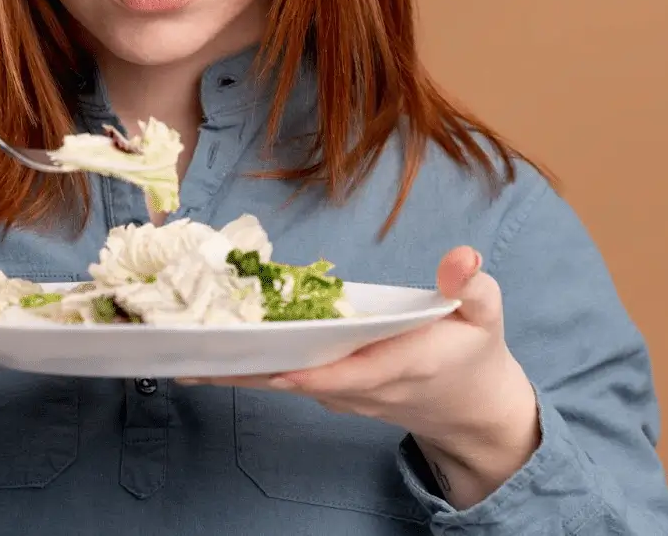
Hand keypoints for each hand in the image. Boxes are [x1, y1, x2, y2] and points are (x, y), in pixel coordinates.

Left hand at [183, 247, 541, 507]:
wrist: (471, 410)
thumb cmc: (475, 352)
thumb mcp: (484, 314)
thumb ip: (471, 286)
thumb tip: (463, 258)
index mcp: (397, 366)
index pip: (345, 373)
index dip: (306, 369)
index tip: (269, 361)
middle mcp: (361, 388)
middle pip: (296, 380)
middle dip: (247, 369)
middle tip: (192, 356)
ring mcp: (342, 394)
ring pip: (283, 382)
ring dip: (237, 370)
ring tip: (183, 354)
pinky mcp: (330, 391)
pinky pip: (286, 379)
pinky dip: (250, 367)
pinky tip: (208, 353)